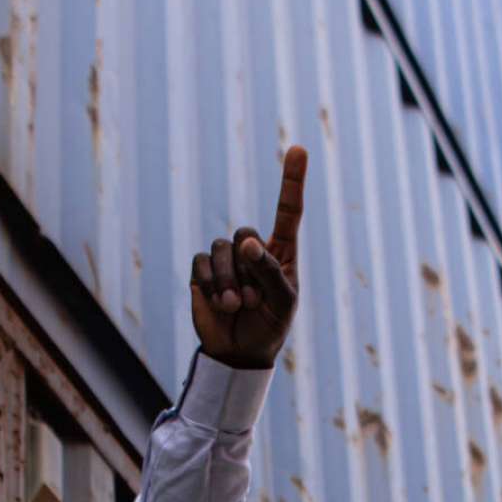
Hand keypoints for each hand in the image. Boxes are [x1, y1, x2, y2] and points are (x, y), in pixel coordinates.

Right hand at [190, 146, 306, 368]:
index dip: (292, 181)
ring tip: (236, 305)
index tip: (298, 149)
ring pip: (223, 247)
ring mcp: (226, 258)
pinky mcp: (203, 270)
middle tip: (253, 299)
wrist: (238, 352)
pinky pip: (203, 261)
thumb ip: (270, 271)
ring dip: (230, 281)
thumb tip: (246, 243)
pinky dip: (212, 284)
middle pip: (246, 232)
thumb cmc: (269, 326)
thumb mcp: (283, 303)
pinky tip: (219, 304)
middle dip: (248, 268)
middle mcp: (253, 249)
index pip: (288, 211)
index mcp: (281, 252)